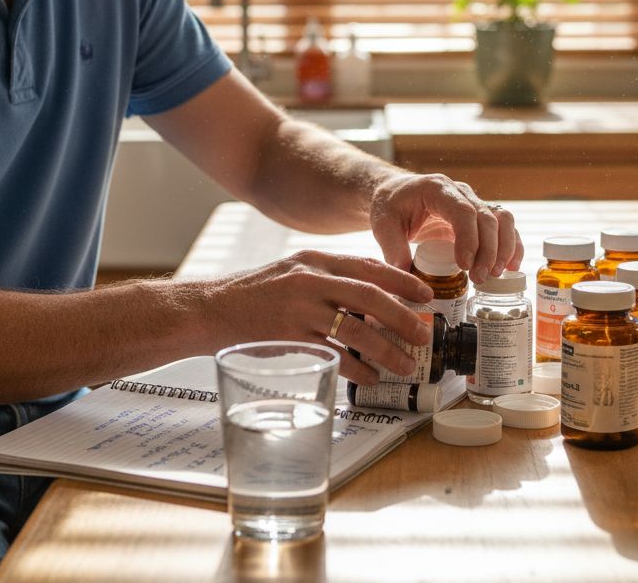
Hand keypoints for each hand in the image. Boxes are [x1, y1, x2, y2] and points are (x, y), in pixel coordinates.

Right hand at [206, 250, 434, 383]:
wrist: (212, 309)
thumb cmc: (255, 294)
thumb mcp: (292, 272)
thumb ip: (327, 279)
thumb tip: (370, 297)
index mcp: (315, 261)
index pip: (368, 267)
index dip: (402, 281)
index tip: (425, 295)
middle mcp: (310, 281)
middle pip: (370, 296)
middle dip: (403, 318)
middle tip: (423, 335)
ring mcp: (300, 310)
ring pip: (357, 329)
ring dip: (387, 350)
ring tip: (405, 364)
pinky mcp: (290, 337)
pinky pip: (333, 355)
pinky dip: (357, 369)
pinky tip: (369, 377)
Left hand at [369, 173, 523, 283]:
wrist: (396, 194)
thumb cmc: (390, 205)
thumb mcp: (383, 225)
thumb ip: (393, 249)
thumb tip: (404, 277)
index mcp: (436, 189)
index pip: (462, 211)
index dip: (469, 238)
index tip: (465, 266)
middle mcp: (460, 193)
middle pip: (486, 217)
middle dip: (488, 251)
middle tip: (479, 278)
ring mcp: (473, 202)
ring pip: (502, 220)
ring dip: (504, 248)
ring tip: (494, 275)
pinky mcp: (478, 217)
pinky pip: (504, 227)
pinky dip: (511, 246)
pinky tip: (510, 267)